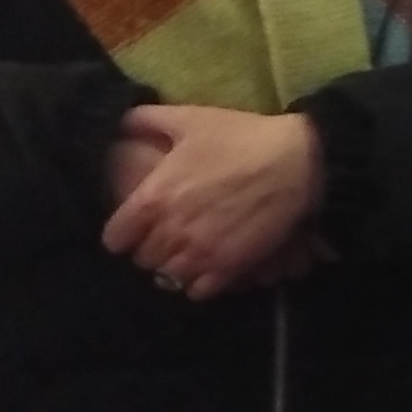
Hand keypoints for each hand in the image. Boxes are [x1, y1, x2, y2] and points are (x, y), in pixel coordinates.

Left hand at [104, 105, 325, 302]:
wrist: (297, 162)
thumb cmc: (241, 138)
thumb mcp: (191, 119)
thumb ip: (148, 120)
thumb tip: (121, 122)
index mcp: (152, 200)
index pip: (115, 239)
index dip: (123, 232)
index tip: (136, 226)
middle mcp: (170, 233)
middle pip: (142, 260)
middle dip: (150, 247)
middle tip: (165, 235)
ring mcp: (199, 255)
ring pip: (167, 277)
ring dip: (173, 265)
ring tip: (187, 252)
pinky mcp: (228, 268)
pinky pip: (197, 292)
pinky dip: (198, 283)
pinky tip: (208, 265)